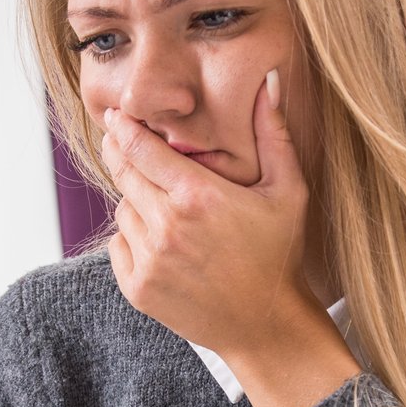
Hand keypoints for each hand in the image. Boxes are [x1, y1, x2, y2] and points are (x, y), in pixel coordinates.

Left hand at [101, 69, 324, 357]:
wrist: (266, 325)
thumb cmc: (279, 254)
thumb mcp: (288, 190)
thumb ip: (273, 133)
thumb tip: (270, 80)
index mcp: (198, 196)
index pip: (140, 147)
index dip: (124, 126)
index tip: (117, 114)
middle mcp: (167, 227)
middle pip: (123, 173)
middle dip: (123, 155)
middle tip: (128, 145)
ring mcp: (149, 260)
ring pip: (122, 209)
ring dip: (137, 202)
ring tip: (170, 210)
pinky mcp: (137, 288)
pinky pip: (119, 244)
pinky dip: (135, 238)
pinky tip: (166, 243)